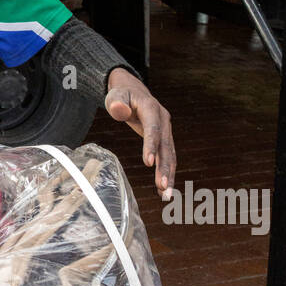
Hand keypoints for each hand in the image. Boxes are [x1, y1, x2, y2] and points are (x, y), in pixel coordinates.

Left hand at [104, 68, 175, 201]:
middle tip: (162, 186)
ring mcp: (166, 130)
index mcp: (151, 108)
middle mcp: (163, 120)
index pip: (153, 128)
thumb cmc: (122, 94)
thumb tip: (119, 110)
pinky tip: (163, 189)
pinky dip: (167, 173)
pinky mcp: (164, 139)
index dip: (151, 145)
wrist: (133, 90)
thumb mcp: (116, 95)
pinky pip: (167, 157)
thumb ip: (117, 103)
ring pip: (170, 155)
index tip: (148, 163)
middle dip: (165, 168)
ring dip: (169, 175)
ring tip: (166, 195)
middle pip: (166, 146)